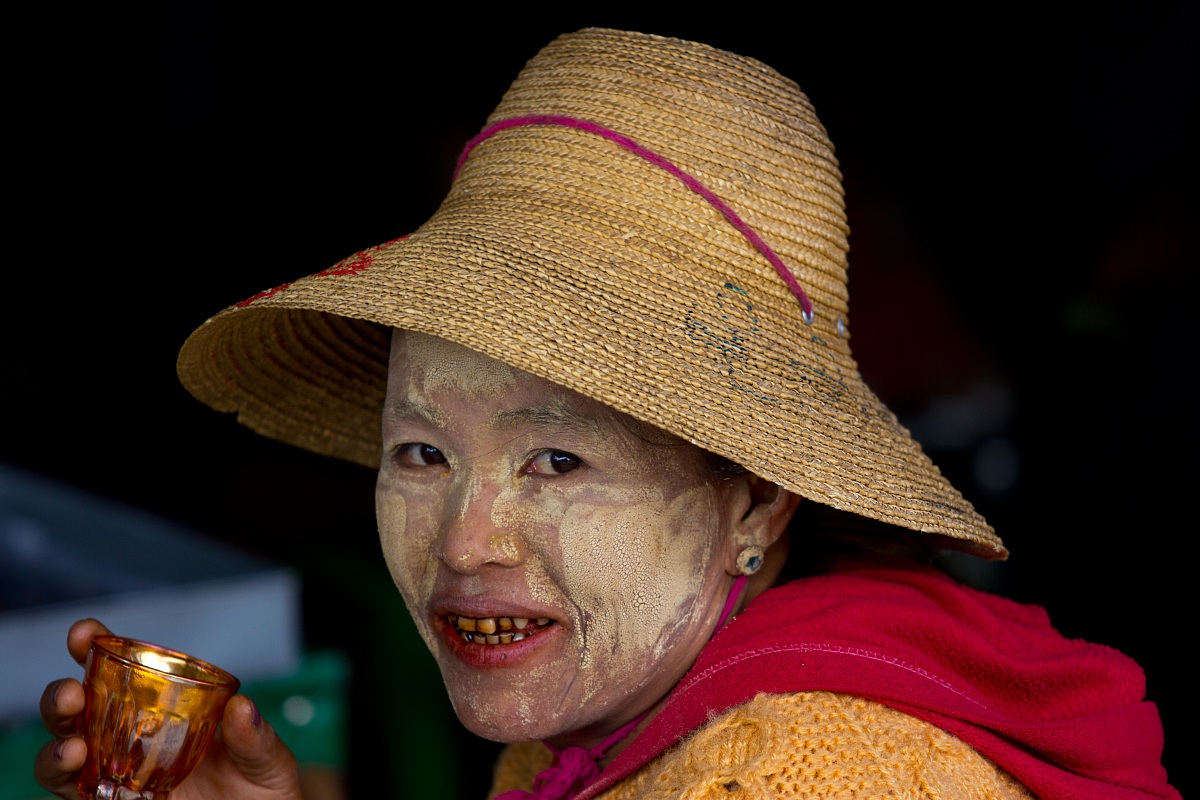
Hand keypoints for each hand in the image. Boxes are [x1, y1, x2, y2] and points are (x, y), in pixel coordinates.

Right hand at [34, 619, 303, 799]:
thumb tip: (241, 707)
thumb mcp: (267, 758)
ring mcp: (117, 779)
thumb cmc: (261, 785)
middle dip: (60, 697)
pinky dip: (71, 788)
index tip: (86, 632)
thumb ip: (255, 737)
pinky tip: (84, 785)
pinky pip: (81, 799)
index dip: (93, 647)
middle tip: (71, 695)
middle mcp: (128, 740)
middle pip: (75, 713)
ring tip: (73, 750)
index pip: (118, 669)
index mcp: (162, 708)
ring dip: (55, 751)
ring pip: (64, 762)